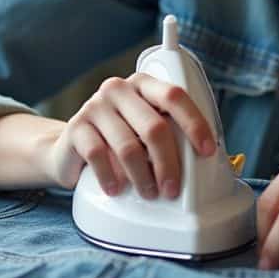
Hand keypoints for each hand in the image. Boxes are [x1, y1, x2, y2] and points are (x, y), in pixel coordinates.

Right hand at [46, 72, 216, 199]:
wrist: (72, 147)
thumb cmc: (120, 138)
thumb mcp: (145, 130)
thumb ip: (170, 135)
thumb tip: (203, 162)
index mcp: (143, 84)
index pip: (174, 96)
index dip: (194, 124)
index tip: (207, 151)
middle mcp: (119, 89)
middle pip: (154, 127)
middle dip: (168, 164)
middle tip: (173, 189)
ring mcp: (95, 106)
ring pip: (128, 147)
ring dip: (143, 177)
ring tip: (148, 193)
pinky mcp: (76, 127)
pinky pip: (99, 157)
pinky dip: (112, 178)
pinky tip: (116, 189)